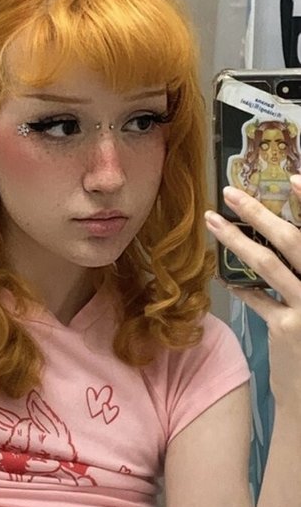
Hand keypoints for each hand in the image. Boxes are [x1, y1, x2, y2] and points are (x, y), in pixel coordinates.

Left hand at [205, 178, 300, 401]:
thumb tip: (284, 240)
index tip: (295, 177)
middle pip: (295, 241)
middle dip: (261, 213)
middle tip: (232, 193)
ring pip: (269, 265)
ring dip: (236, 240)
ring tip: (213, 222)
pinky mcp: (287, 329)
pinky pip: (258, 299)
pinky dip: (241, 286)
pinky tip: (225, 277)